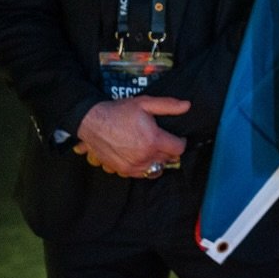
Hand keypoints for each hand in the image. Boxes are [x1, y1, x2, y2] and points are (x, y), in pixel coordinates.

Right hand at [73, 96, 188, 177]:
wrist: (92, 122)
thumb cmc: (118, 112)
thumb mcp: (145, 103)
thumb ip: (168, 106)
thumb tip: (187, 106)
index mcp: (153, 141)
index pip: (179, 149)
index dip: (180, 141)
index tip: (176, 137)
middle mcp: (144, 156)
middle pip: (168, 159)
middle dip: (168, 150)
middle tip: (162, 140)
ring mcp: (133, 166)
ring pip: (156, 169)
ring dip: (157, 160)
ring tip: (151, 148)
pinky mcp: (123, 171)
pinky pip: (141, 174)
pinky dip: (144, 167)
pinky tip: (140, 155)